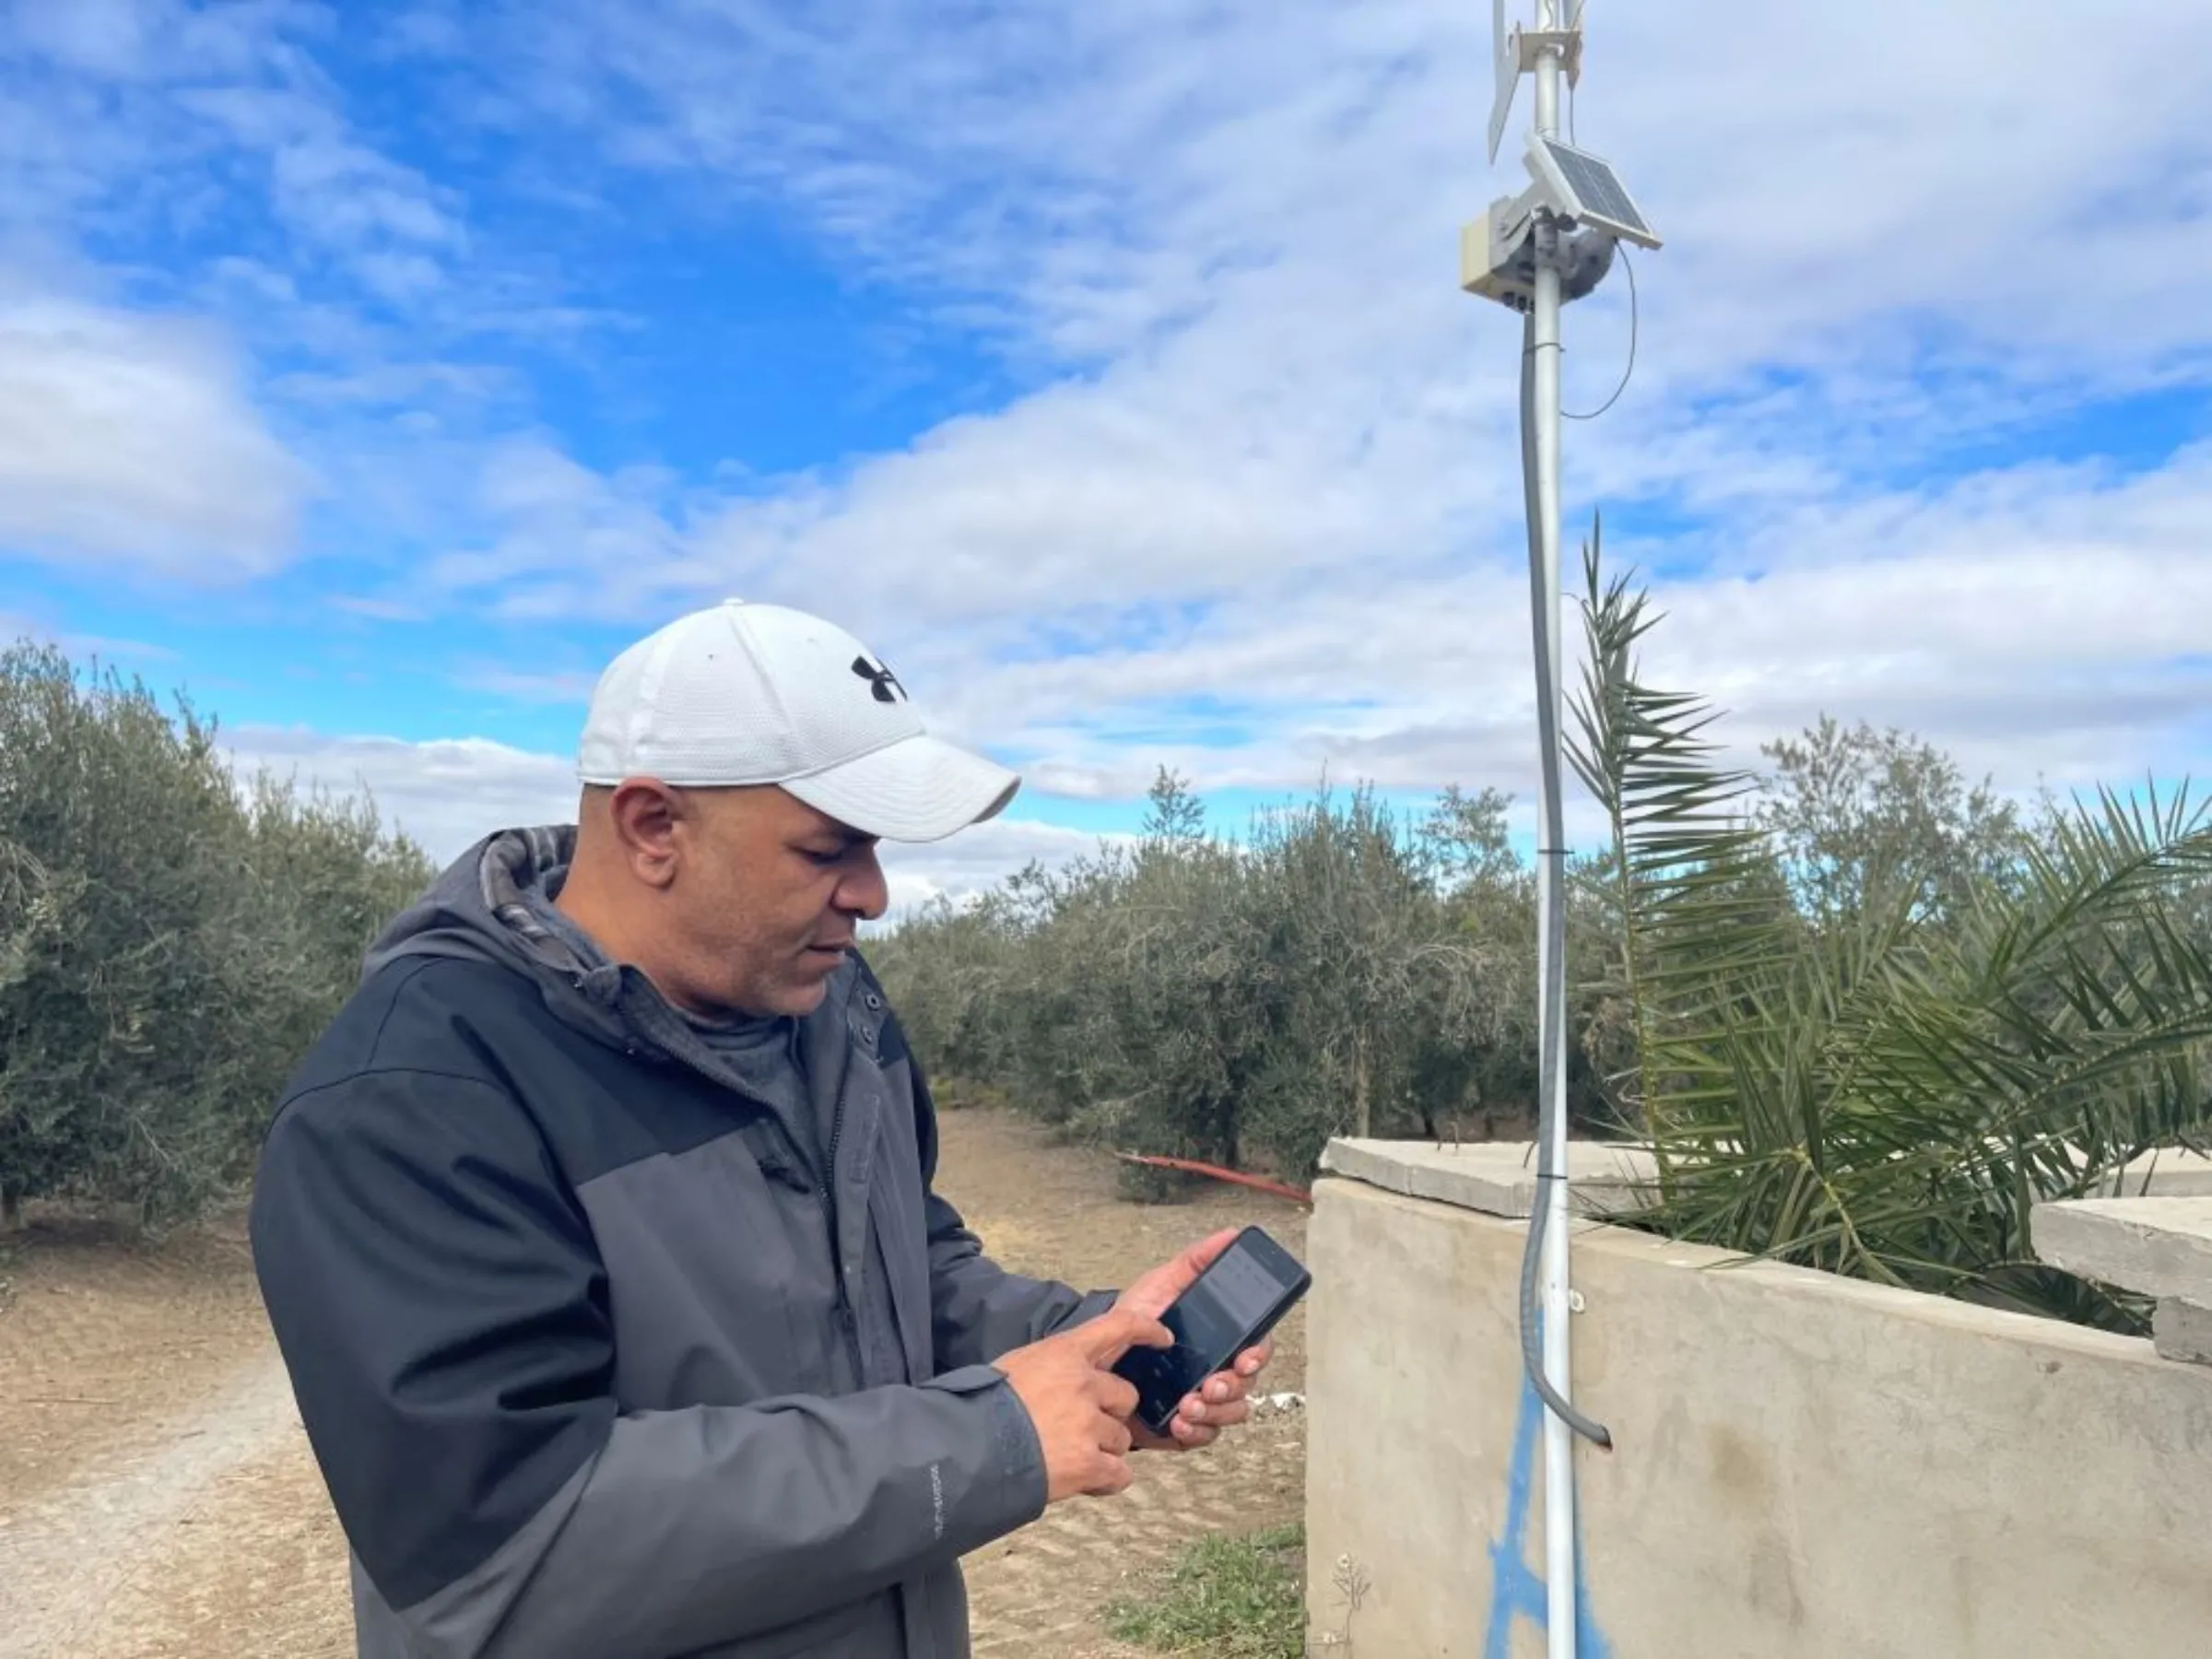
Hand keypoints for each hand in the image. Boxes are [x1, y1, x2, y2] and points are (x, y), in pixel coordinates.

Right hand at [996, 1307, 1172, 1502]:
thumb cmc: (981, 1406)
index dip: (1146, 1329)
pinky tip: (1085, 1481)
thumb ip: (1047, 1367)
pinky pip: (1120, 1474)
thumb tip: (1055, 1378)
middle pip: (1126, 1396)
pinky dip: (1107, 1480)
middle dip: (1110, 1413)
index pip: (1117, 1326)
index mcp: (1063, 1352)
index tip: (1163, 1337)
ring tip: (1070, 1457)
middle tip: (1082, 1428)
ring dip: (1104, 1449)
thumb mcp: (1014, 1366)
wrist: (967, 1449)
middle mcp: (1083, 1383)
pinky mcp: (1089, 1463)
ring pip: (1122, 1438)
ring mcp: (1089, 1424)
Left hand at [1114, 1228, 1276, 1451]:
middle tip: (1210, 1384)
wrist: (1093, 1359)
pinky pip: (1204, 1436)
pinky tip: (1178, 1422)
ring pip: (1231, 1413)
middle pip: (1247, 1384)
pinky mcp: (1182, 1426)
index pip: (1255, 1347)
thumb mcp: (1161, 1285)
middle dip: (1232, 1387)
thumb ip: (1195, 1262)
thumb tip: (1229, 1235)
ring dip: (1215, 1412)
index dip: (1257, 1354)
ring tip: (1187, 1405)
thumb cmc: (1132, 1320)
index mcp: (1218, 1338)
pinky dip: (1195, 1431)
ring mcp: (1202, 1400)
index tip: (1244, 1357)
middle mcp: (1216, 1370)